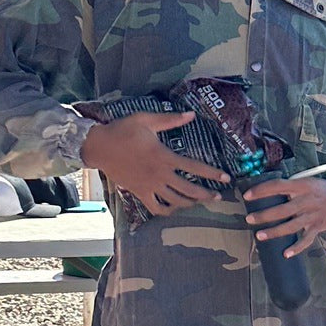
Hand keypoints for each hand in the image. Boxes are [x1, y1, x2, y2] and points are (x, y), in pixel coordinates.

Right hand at [80, 111, 229, 214]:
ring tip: (200, 202)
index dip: (212, 174)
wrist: (99, 146)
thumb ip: (170, 119)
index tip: (226, 178)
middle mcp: (160, 174)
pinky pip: (156, 207)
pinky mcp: (139, 193)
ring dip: (190, 203)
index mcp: (164, 156)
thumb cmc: (123, 130)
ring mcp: (149, 186)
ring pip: (175, 200)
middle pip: (188, 189)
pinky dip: (167, 211)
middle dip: (206, 194)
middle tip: (218, 197)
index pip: (194, 167)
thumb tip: (192, 114)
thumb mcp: (146, 120)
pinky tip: (174, 209)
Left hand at [243, 177, 325, 257]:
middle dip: (264, 215)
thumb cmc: (319, 189)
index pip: (278, 187)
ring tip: (259, 235)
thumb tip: (265, 191)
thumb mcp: (305, 181)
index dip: (261, 190)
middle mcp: (306, 201)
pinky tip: (286, 253)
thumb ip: (289, 187)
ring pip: (291, 226)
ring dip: (274, 232)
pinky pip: (306, 240)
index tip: (247, 196)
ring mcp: (312, 216)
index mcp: (301, 187)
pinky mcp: (317, 227)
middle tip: (249, 219)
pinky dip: (297, 248)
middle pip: (282, 210)